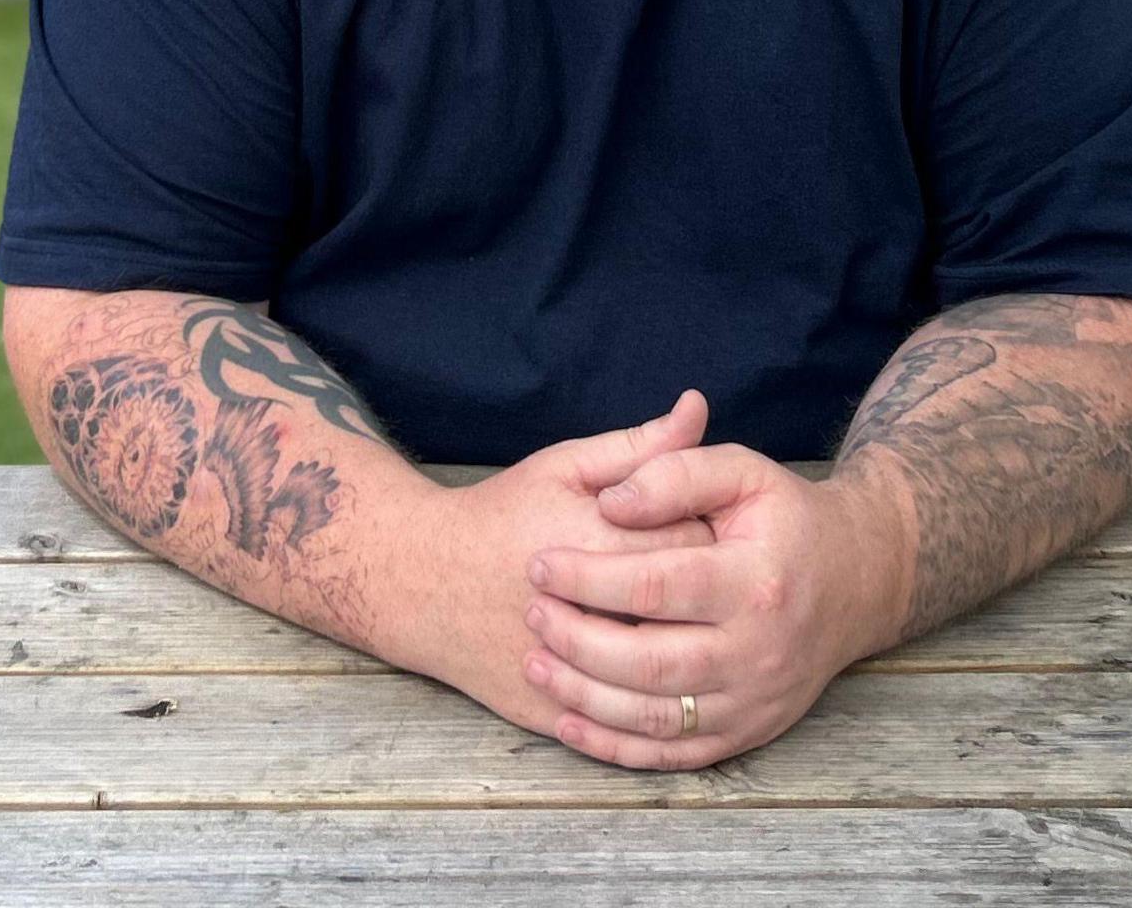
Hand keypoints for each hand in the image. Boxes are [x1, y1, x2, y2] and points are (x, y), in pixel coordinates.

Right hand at [377, 391, 716, 736]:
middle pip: (684, 612)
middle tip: (698, 582)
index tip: (703, 531)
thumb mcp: (564, 466)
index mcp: (597, 544)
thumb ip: (638, 446)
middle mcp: (587, 613)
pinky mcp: (553, 713)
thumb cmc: (500, 515)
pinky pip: (617, 723)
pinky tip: (645, 670)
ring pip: (657, 677)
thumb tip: (698, 408)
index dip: (710, 536)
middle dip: (701, 597)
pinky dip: (641, 702)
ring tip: (671, 623)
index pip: (694, 545)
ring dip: (678, 653)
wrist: (421, 585)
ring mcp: (568, 671)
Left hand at [521, 438, 916, 769]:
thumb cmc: (786, 519)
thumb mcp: (744, 471)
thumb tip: (612, 500)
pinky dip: (616, 746)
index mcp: (756, 580)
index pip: (658, 586)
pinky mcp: (748, 732)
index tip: (539, 563)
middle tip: (531, 615)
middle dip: (578, 642)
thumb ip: (675, 472)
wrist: (858, 580)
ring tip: (535, 665)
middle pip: (652, 662)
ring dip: (586, 698)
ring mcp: (755, 700)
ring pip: (656, 717)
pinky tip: (570, 722)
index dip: (589, 577)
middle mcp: (759, 649)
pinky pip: (674, 754)